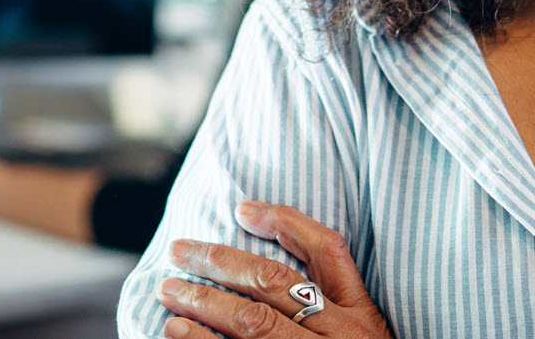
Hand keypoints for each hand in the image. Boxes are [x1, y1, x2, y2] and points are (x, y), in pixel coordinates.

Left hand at [158, 201, 391, 338]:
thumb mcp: (365, 332)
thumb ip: (333, 297)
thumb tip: (263, 247)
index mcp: (359, 316)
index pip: (325, 250)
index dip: (283, 221)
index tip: (242, 209)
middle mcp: (338, 337)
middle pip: (272, 285)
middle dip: (220, 262)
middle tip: (179, 252)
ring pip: (253, 323)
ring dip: (203, 303)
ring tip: (169, 294)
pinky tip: (178, 334)